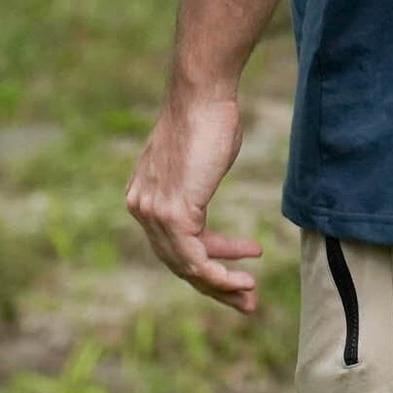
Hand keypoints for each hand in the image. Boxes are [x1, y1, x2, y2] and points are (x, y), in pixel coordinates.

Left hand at [124, 86, 262, 312]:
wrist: (203, 93)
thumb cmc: (208, 116)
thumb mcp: (197, 161)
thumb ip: (193, 185)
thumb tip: (200, 193)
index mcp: (144, 195)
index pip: (174, 241)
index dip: (211, 256)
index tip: (245, 257)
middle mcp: (141, 207)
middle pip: (178, 261)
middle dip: (215, 283)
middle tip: (246, 299)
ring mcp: (154, 212)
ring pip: (187, 267)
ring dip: (222, 285)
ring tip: (250, 296)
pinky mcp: (173, 213)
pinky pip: (195, 260)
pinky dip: (220, 275)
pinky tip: (243, 279)